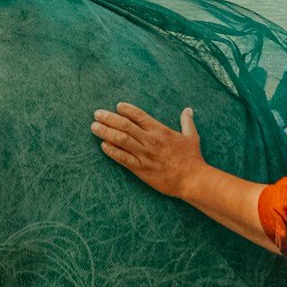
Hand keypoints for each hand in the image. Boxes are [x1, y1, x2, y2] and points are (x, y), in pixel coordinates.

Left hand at [91, 102, 205, 197]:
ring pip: (121, 140)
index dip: (127, 110)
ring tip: (94, 127)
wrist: (192, 179)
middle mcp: (150, 141)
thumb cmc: (192, 158)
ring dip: (106, 132)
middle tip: (97, 114)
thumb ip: (187, 122)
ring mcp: (144, 155)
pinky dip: (112, 151)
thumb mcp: (191, 137)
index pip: (139, 116)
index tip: (117, 106)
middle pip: (125, 125)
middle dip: (109, 118)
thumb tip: (188, 110)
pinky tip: (103, 145)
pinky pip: (123, 158)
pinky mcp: (141, 169)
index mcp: (161, 131)